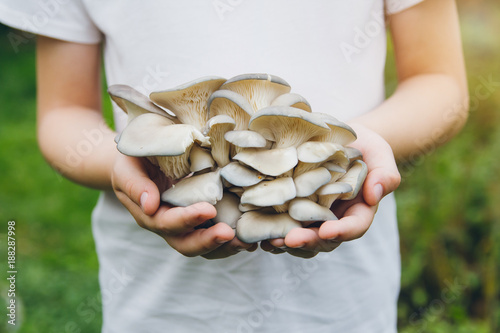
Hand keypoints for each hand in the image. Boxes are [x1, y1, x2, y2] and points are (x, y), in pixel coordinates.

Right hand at [111, 154, 256, 258]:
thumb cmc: (132, 161)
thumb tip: (149, 205)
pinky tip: (250, 234)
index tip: (208, 209)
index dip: (187, 219)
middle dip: (209, 241)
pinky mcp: (201, 219)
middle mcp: (169, 226)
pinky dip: (232, 238)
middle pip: (187, 244)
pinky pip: (216, 233)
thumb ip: (135, 185)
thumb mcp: (127, 167)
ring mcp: (186, 225)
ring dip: (225, 246)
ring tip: (247, 241)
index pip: (167, 223)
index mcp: (149, 215)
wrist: (139, 162)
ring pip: (204, 246)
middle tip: (230, 234)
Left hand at [261, 124, 400, 257]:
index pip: (354, 227)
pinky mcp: (293, 207)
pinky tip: (257, 229)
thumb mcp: (381, 154)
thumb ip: (385, 175)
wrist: (339, 138)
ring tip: (270, 240)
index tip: (327, 231)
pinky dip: (272, 229)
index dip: (341, 232)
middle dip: (308, 241)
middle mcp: (334, 219)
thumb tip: (374, 195)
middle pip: (324, 240)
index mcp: (358, 212)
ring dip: (286, 242)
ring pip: (302, 237)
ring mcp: (313, 216)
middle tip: (290, 240)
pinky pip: (284, 224)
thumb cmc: (365, 146)